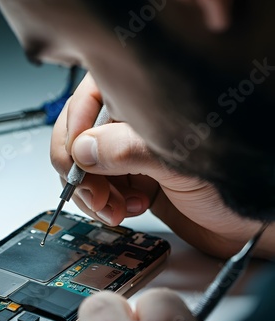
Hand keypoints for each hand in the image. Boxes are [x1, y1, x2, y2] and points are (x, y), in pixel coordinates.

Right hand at [51, 73, 273, 258]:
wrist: (247, 223)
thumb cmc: (232, 183)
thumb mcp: (180, 161)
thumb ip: (127, 150)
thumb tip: (81, 149)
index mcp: (146, 102)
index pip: (88, 97)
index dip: (73, 129)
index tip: (74, 161)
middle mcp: (133, 124)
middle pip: (78, 136)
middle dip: (79, 171)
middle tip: (95, 196)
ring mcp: (129, 153)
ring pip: (84, 167)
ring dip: (91, 193)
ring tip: (115, 210)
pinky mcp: (130, 181)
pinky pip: (98, 189)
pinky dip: (104, 204)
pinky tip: (129, 210)